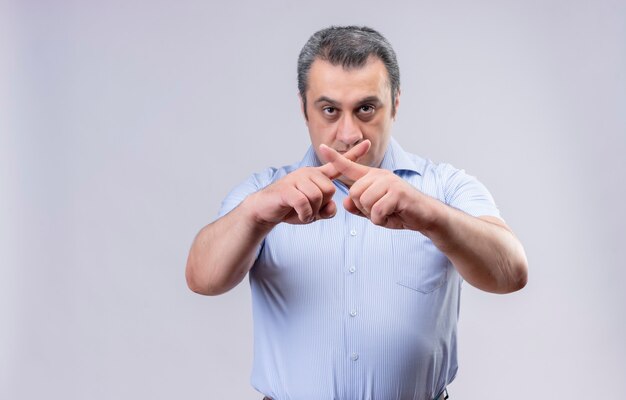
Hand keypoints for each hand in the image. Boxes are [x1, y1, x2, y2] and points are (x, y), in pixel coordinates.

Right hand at [248, 140, 371, 225]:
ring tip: (301, 212)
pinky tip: (298, 214)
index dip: (353, 155)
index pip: (337, 165)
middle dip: (321, 205)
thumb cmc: (289, 208)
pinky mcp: (287, 188)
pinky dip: (304, 214)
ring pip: (318, 197)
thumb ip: (326, 210)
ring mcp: (297, 179)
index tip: (368, 143)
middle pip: (330, 190)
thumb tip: (332, 208)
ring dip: (311, 211)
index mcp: (316, 176)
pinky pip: (305, 203)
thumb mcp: (312, 212)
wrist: (264, 209)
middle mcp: (308, 173)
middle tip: (308, 209)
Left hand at [319, 144, 437, 230]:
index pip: (350, 166)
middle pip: (354, 192)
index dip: (335, 158)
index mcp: (373, 177)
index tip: (322, 148)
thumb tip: (346, 202)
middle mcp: (380, 175)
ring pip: (364, 201)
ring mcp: (390, 182)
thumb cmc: (400, 212)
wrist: (425, 216)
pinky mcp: (398, 192)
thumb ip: (359, 207)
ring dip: (374, 215)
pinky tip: (392, 216)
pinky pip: (377, 210)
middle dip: (363, 208)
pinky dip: (382, 219)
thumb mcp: (375, 211)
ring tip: (388, 213)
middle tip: (380, 211)